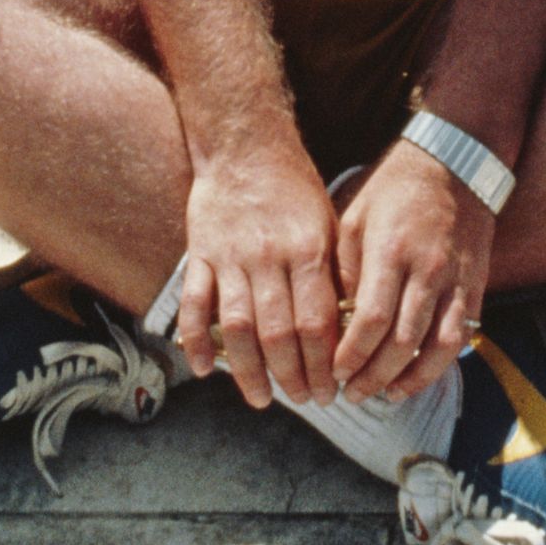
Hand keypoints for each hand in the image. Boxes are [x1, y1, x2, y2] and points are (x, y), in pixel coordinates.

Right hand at [178, 143, 341, 410]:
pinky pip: (194, 303)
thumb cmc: (294, 185)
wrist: (245, 143)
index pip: (317, 323)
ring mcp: (231, 256)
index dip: (323, 364)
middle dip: (293, 376)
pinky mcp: (200, 253)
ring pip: (237, 327)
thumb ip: (333, 270)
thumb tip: (351, 323)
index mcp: (307, 249)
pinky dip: (196, 339)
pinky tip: (204, 368)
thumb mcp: (327, 220)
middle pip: (279, 333)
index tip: (331, 390)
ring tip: (263, 399)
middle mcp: (269, 256)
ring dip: (249, 371)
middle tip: (306, 401)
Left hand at [333, 138, 495, 403]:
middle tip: (351, 393)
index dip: (352, 354)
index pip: (371, 319)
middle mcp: (427, 269)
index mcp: (391, 250)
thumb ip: (346, 268)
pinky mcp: (474, 286)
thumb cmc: (395, 188)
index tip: (335, 371)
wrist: (455, 163)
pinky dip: (439, 364)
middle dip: (374, 376)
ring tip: (384, 395)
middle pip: (402, 342)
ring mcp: (455, 280)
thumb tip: (338, 319)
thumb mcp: (356, 215)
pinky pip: (460, 336)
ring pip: (436, 347)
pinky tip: (417, 377)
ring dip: (409, 379)